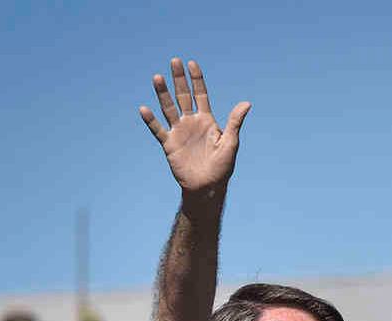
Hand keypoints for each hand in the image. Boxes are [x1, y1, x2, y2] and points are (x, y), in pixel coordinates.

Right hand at [139, 58, 250, 193]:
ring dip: (163, 94)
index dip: (196, 80)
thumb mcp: (231, 143)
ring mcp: (179, 132)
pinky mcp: (169, 144)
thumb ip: (235, 122)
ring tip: (157, 77)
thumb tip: (247, 103)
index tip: (192, 63)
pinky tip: (144, 108)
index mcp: (207, 121)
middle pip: (183, 96)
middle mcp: (191, 123)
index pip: (200, 95)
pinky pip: (158, 130)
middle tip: (174, 61)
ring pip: (168, 108)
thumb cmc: (222, 167)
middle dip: (179, 79)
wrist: (207, 187)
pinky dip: (151, 120)